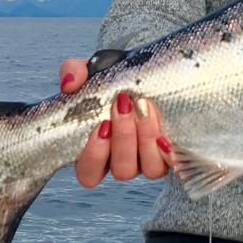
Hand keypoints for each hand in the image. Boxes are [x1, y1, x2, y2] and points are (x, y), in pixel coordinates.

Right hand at [59, 58, 173, 187]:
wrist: (153, 68)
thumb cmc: (118, 76)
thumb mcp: (94, 69)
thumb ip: (75, 72)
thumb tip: (69, 83)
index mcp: (99, 150)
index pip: (89, 174)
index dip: (94, 156)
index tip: (102, 124)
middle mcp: (124, 160)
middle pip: (122, 170)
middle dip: (124, 137)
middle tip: (125, 104)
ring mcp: (150, 160)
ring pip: (149, 168)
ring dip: (146, 137)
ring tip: (145, 106)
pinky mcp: (172, 153)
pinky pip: (173, 163)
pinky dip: (170, 150)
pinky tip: (165, 133)